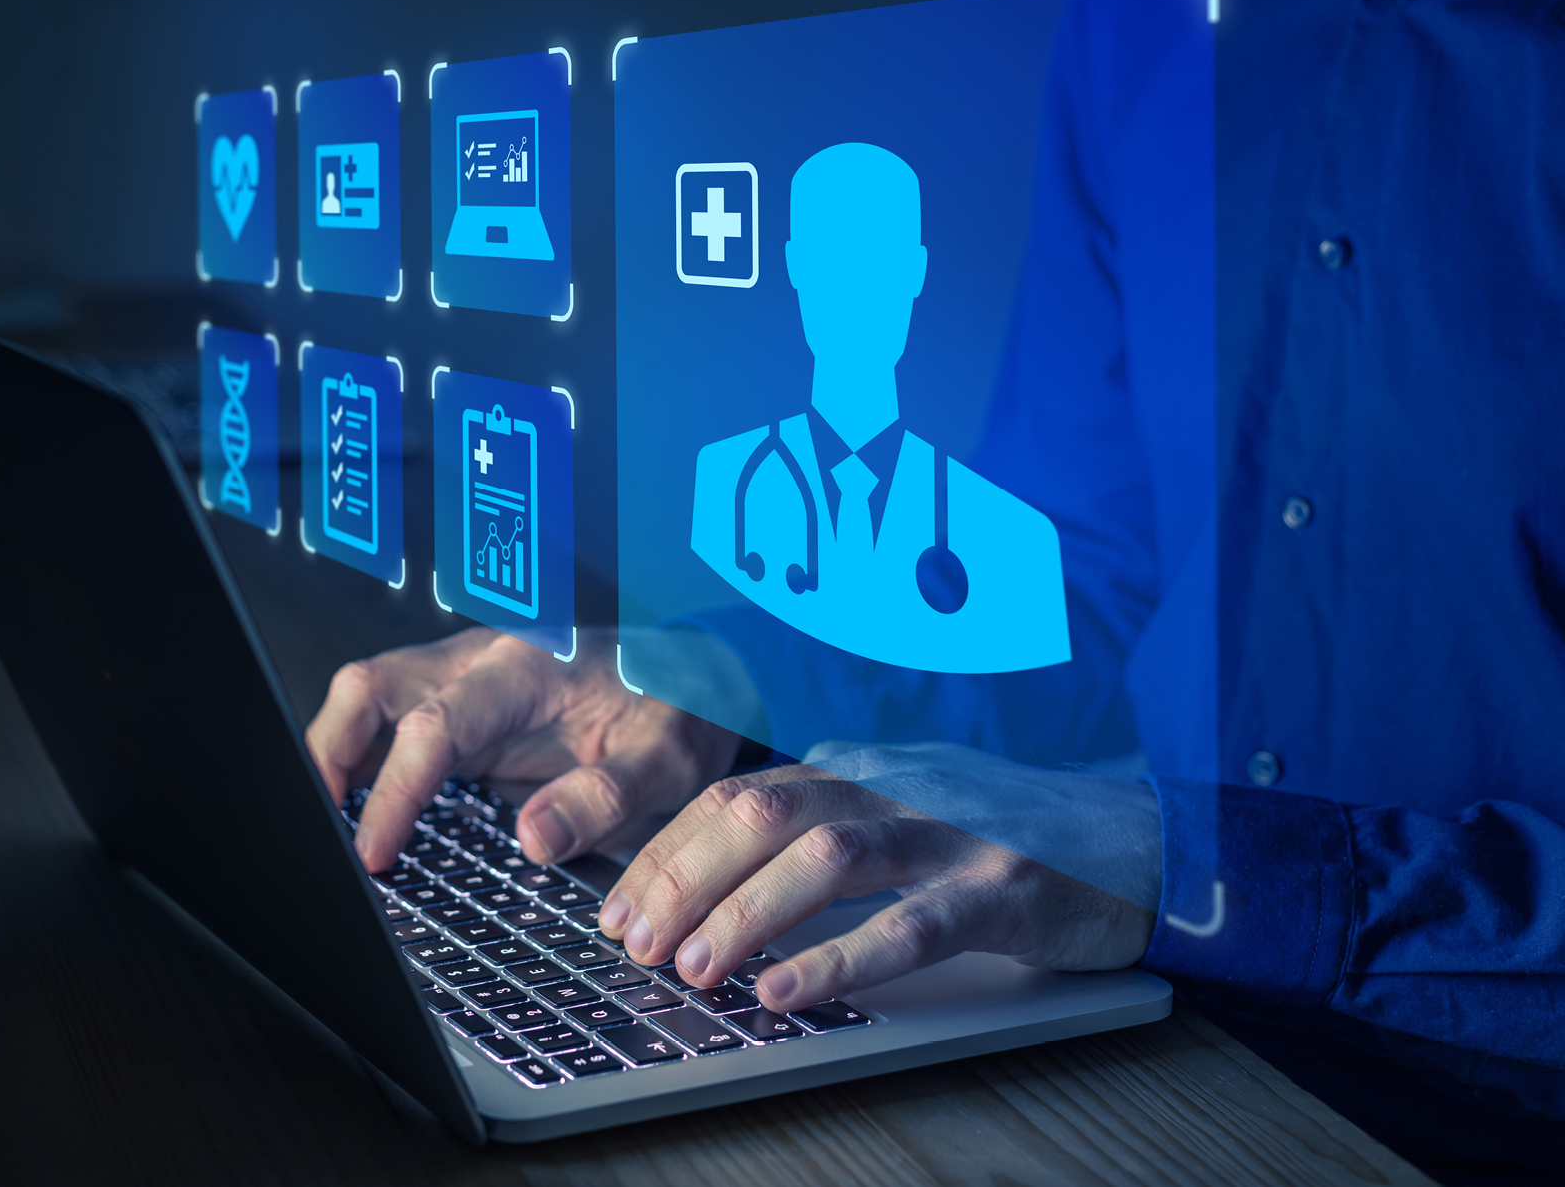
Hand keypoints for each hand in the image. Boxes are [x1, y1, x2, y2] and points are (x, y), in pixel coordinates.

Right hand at [305, 628, 739, 870]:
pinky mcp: (465, 711)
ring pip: (369, 699)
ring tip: (332, 830)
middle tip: (318, 831)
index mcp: (526, 672)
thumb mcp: (669, 760)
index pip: (434, 724)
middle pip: (370, 687)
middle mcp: (482, 667)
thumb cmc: (681, 707)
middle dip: (327, 753)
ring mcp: (466, 685)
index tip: (375, 851)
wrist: (697, 676)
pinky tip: (365, 815)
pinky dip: (366, 764)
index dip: (394, 790)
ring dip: (337, 756)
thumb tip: (532, 838)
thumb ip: (605, 797)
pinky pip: (394, 727)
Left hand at [596, 762, 1157, 1011]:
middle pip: (766, 814)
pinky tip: (791, 992)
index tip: (619, 908)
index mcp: (861, 766)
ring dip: (750, 914)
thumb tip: (713, 870)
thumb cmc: (1001, 832)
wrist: (1139, 835)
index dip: (668, 853)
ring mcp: (953, 832)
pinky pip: (915, 922)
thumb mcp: (901, 805)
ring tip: (698, 970)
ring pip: (830, 857)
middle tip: (637, 944)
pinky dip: (844, 958)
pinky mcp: (1006, 887)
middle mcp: (896, 785)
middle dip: (686, 879)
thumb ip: (824, 823)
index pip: (737, 797)